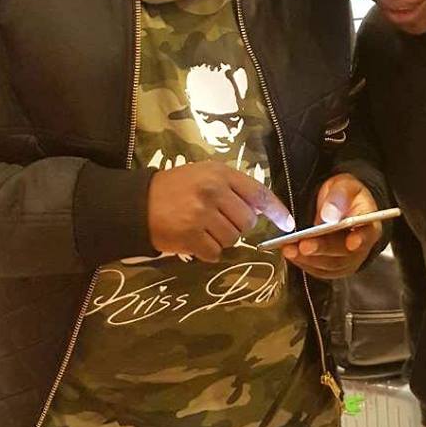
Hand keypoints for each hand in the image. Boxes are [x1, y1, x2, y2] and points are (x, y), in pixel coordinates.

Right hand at [148, 161, 293, 262]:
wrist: (137, 203)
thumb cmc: (174, 188)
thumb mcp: (204, 175)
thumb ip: (232, 188)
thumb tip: (261, 209)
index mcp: (220, 174)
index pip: (259, 193)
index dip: (277, 210)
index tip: (288, 223)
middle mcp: (214, 192)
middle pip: (247, 221)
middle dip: (237, 225)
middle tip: (218, 221)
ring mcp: (202, 215)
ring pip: (232, 238)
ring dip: (221, 239)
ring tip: (202, 229)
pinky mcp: (191, 236)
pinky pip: (215, 253)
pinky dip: (207, 251)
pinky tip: (194, 241)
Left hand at [282, 173, 381, 278]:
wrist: (339, 206)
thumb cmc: (344, 195)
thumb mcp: (344, 186)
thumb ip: (339, 197)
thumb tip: (329, 215)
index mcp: (369, 224)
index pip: (368, 233)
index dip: (361, 239)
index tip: (352, 242)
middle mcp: (361, 246)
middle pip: (345, 253)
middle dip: (323, 249)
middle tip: (304, 245)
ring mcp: (348, 260)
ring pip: (330, 264)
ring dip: (308, 259)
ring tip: (289, 249)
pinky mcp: (333, 268)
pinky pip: (319, 270)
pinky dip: (303, 263)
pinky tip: (291, 254)